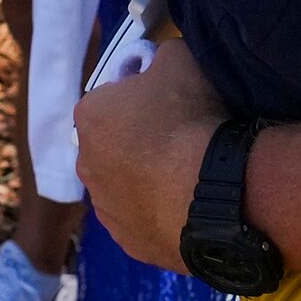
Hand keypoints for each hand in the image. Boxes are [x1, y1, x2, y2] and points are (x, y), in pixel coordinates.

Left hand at [74, 40, 229, 273]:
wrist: (214, 194)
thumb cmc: (191, 120)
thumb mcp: (180, 60)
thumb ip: (161, 57)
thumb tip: (159, 61)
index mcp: (89, 115)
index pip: (110, 101)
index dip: (141, 100)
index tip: (170, 106)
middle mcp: (86, 163)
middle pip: (113, 146)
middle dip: (139, 144)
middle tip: (181, 143)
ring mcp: (105, 208)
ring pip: (125, 187)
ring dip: (148, 182)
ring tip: (190, 180)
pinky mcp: (128, 243)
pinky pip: (143, 221)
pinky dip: (161, 214)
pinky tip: (190, 208)